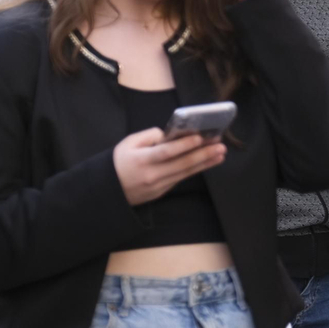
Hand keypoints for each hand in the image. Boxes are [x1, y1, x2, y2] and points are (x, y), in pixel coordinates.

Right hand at [112, 128, 226, 205]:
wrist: (107, 190)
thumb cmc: (118, 162)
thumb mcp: (128, 143)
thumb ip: (150, 136)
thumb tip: (170, 135)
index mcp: (141, 160)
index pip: (166, 152)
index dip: (184, 145)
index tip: (200, 138)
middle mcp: (151, 175)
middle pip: (181, 164)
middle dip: (203, 154)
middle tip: (221, 146)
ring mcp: (158, 186)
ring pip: (185, 173)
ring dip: (205, 163)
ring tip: (220, 154)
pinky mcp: (162, 192)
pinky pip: (180, 179)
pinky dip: (195, 170)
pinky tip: (207, 163)